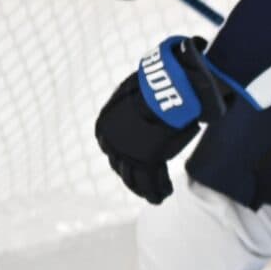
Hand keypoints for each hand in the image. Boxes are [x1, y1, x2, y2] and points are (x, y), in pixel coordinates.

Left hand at [94, 37, 223, 203]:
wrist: (166, 87)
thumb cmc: (158, 82)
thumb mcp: (143, 86)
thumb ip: (146, 92)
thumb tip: (161, 73)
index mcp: (104, 126)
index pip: (111, 147)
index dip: (125, 156)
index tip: (137, 160)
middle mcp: (111, 142)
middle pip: (122, 164)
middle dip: (134, 173)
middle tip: (146, 183)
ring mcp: (127, 153)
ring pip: (136, 176)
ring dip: (146, 186)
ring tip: (157, 194)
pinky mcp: (146, 161)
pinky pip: (152, 181)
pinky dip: (158, 190)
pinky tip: (162, 196)